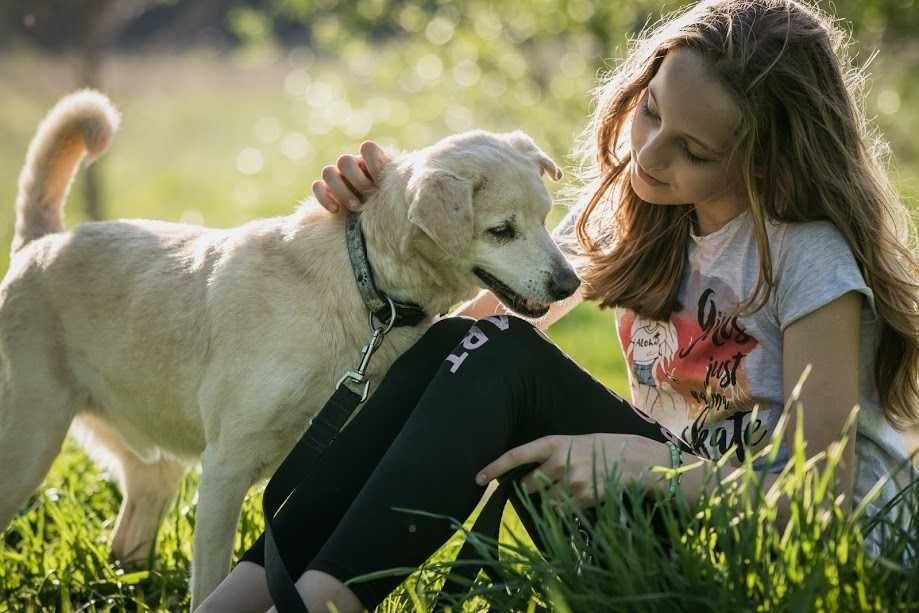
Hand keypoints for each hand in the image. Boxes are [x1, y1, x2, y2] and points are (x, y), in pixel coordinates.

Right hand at [312, 141, 390, 213]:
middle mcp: (355, 166)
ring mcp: (339, 178)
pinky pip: (317, 186)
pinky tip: (335, 210)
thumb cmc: (393, 205)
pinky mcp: (327, 192)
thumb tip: (386, 168)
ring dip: (341, 190)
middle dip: (356, 180)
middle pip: (344, 160)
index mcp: (373, 162)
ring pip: (328, 172)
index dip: (372, 163)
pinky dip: (324, 197)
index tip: (380, 180)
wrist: (382, 224)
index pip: (367, 149)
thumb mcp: (395, 191)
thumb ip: (393, 178)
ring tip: (356, 206)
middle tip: (368, 195)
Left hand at [476, 434, 670, 507]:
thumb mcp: (577, 442)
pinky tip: (584, 498)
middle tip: (550, 483)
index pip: (516, 455)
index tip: (477, 478)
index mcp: (555, 442)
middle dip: (533, 488)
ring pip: (546, 501)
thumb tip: (531, 475)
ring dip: (552, 501)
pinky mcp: (582, 499)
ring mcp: (570, 481)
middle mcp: (558, 461)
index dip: (495, 467)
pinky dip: (567, 510)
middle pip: (528, 484)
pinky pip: (562, 511)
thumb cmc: (607, 448)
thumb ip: (554, 455)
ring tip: (575, 488)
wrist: (639, 459)